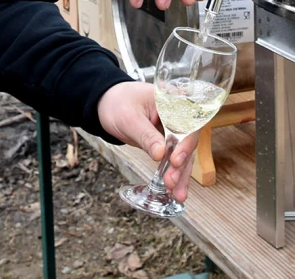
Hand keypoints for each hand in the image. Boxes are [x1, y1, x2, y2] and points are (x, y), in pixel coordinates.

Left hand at [96, 81, 197, 201]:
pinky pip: (174, 159)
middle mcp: (178, 115)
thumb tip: (161, 154)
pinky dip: (174, 174)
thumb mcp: (129, 119)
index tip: (175, 160)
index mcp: (172, 101)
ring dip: (180, 174)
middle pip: (187, 141)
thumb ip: (146, 136)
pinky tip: (175, 190)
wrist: (107, 105)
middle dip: (181, 164)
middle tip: (171, 182)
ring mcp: (174, 130)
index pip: (186, 123)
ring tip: (178, 194)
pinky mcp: (168, 142)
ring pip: (183, 154)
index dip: (185, 143)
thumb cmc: (118, 104)